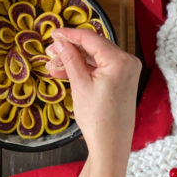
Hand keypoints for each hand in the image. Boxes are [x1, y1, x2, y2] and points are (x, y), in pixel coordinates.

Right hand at [46, 27, 140, 158]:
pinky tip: (63, 72)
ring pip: (94, 58)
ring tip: (52, 66)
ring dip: (73, 60)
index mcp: (119, 61)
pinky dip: (82, 69)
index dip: (69, 35)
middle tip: (49, 51)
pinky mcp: (121, 81)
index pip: (91, 39)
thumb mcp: (79, 84)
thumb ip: (70, 59)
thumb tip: (60, 42)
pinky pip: (99, 68)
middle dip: (70, 49)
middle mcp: (127, 62)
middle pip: (93, 47)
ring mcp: (126, 72)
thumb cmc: (97, 117)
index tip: (52, 33)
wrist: (110, 143)